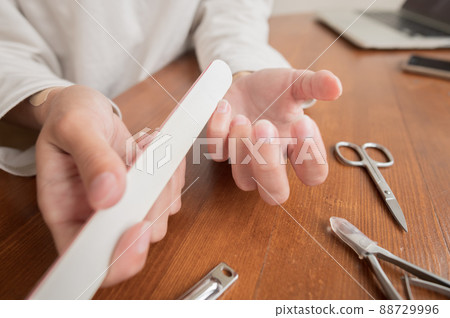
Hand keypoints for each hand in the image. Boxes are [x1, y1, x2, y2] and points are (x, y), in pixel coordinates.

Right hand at [33, 85, 184, 286]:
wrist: (85, 107)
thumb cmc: (70, 116)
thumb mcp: (73, 127)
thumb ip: (91, 159)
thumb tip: (109, 194)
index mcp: (66, 213)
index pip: (91, 260)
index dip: (118, 256)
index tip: (138, 226)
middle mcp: (96, 218)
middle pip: (135, 240)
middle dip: (150, 205)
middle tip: (144, 163)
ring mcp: (124, 207)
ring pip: (159, 217)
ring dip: (162, 183)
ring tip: (144, 148)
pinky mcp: (145, 193)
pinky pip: (171, 194)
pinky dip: (170, 171)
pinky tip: (152, 147)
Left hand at [207, 69, 341, 204]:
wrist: (246, 83)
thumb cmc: (275, 91)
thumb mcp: (297, 83)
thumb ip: (316, 85)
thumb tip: (336, 86)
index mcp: (297, 150)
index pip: (314, 175)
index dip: (310, 157)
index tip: (301, 122)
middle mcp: (272, 163)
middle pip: (275, 194)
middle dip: (269, 166)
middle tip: (264, 127)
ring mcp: (244, 161)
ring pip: (243, 181)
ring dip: (242, 151)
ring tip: (243, 118)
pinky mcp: (221, 148)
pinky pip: (217, 154)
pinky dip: (218, 132)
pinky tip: (225, 107)